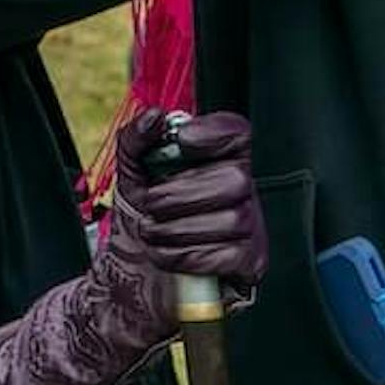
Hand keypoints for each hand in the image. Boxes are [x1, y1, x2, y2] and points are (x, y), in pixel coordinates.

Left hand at [107, 112, 266, 289]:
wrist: (136, 266)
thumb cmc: (146, 213)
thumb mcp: (132, 172)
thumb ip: (136, 139)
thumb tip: (154, 117)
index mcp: (220, 160)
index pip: (237, 132)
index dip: (213, 132)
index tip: (182, 140)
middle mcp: (244, 189)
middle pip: (235, 180)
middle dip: (179, 195)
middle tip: (151, 206)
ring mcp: (253, 226)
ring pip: (230, 221)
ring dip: (175, 229)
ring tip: (152, 232)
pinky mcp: (250, 262)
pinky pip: (227, 256)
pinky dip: (185, 256)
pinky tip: (166, 254)